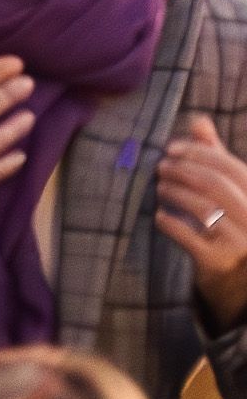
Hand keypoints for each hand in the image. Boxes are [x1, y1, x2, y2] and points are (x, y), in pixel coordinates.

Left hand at [161, 115, 246, 325]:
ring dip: (174, 192)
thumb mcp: (228, 189)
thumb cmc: (230, 223)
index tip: (170, 148)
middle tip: (160, 167)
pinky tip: (160, 215)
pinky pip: (188, 236)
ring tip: (160, 187)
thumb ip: (216, 157)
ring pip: (203, 209)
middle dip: (183, 171)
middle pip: (216, 186)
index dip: (198, 153)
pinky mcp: (219, 262)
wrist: (235, 278)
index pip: (231, 168)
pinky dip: (168, 222)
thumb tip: (199, 120)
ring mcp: (241, 244)